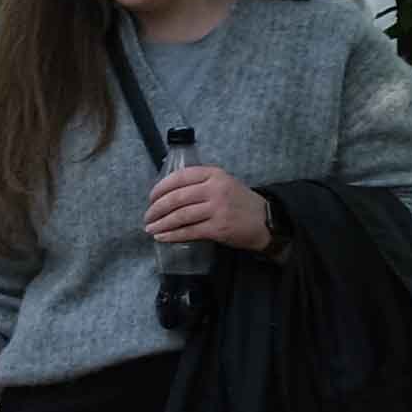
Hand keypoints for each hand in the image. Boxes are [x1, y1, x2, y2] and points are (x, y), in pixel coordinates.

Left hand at [144, 163, 273, 252]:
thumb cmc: (239, 202)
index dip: (160, 188)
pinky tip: (162, 237)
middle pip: (176, 198)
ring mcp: (217, 208)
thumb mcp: (222, 183)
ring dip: (161, 223)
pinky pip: (189, 231)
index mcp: (213, 174)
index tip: (151, 198)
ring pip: (180, 216)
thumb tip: (166, 195)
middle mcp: (214, 189)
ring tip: (150, 228)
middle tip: (147, 217)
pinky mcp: (218, 228)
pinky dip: (172, 235)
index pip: (179, 177)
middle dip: (156, 209)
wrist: (265, 219)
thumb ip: (198, 184)